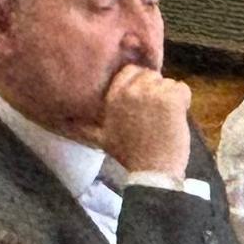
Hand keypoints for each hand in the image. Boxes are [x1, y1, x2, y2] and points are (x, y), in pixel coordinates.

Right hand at [91, 62, 196, 180]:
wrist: (152, 172)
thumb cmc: (130, 155)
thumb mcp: (101, 137)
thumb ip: (83, 125)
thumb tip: (59, 122)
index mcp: (112, 96)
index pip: (129, 71)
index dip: (140, 84)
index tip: (143, 104)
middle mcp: (129, 90)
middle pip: (150, 75)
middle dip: (156, 92)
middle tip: (154, 117)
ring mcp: (151, 93)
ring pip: (168, 83)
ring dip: (170, 99)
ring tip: (163, 121)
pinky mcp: (171, 98)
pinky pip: (183, 89)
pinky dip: (184, 103)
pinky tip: (174, 120)